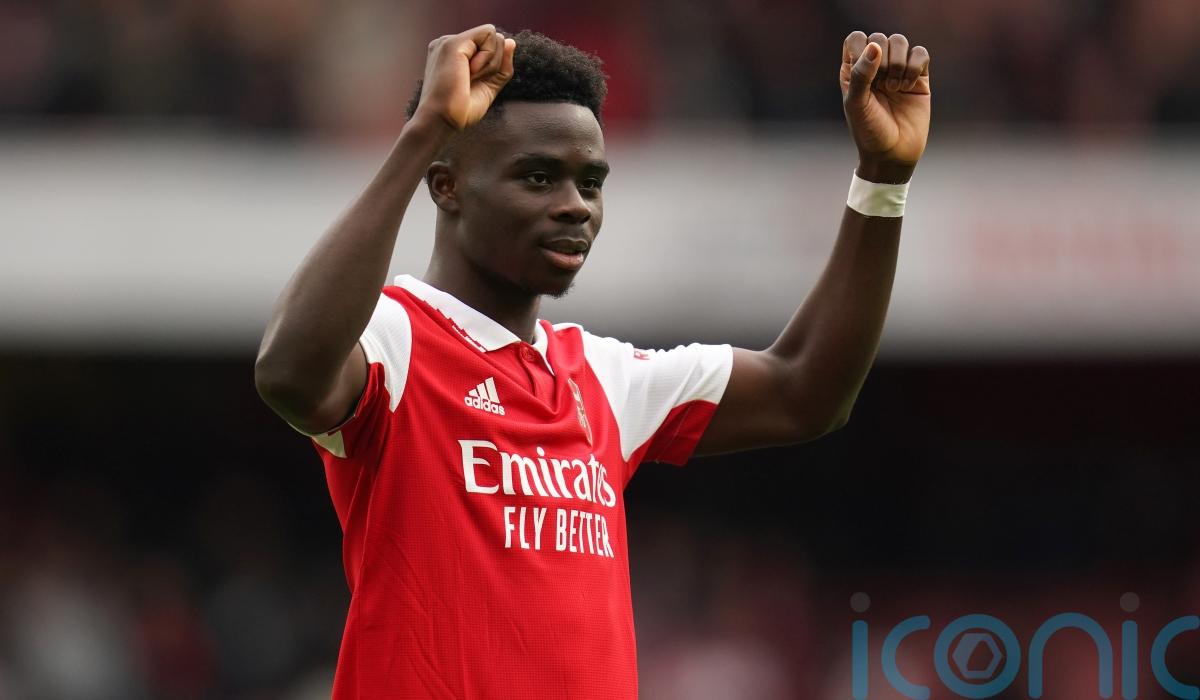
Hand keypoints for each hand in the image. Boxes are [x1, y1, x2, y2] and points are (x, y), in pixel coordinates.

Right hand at [413, 24, 516, 131]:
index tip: (475, 83)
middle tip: (473, 81)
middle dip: (495, 63)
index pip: (489, 46)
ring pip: (494, 36)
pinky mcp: (453, 42)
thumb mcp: (489, 86)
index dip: (494, 65)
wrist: (442, 121)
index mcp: (455, 53)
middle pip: (494, 39)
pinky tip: (471, 72)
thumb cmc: (461, 110)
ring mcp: (450, 41)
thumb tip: (511, 42)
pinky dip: (488, 58)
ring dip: (491, 62)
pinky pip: (489, 36)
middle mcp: (450, 43)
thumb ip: (502, 66)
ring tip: (469, 78)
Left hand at [840, 32, 930, 175]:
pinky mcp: (918, 77)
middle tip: (882, 87)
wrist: (893, 154)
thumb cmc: (869, 131)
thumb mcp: (857, 104)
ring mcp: (897, 71)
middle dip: (882, 60)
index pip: (856, 39)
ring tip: (895, 88)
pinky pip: (921, 53)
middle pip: (880, 38)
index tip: (865, 74)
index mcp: (854, 71)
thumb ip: (861, 74)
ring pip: (901, 41)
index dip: (862, 49)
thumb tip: (874, 46)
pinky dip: (915, 66)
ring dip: (899, 63)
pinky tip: (908, 86)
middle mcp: (875, 67)